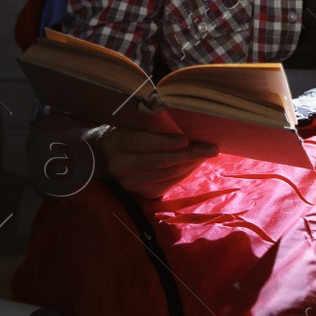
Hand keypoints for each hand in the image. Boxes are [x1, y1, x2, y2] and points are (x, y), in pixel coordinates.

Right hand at [98, 127, 217, 199]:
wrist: (105, 159)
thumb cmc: (125, 134)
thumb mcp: (130, 126)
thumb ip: (149, 125)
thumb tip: (182, 121)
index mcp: (117, 144)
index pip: (143, 143)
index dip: (165, 141)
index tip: (186, 138)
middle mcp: (121, 166)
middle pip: (159, 161)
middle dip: (188, 154)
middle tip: (211, 148)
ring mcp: (131, 183)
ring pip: (167, 174)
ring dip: (190, 163)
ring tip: (207, 153)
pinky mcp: (142, 194)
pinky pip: (169, 183)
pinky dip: (185, 173)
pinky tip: (195, 163)